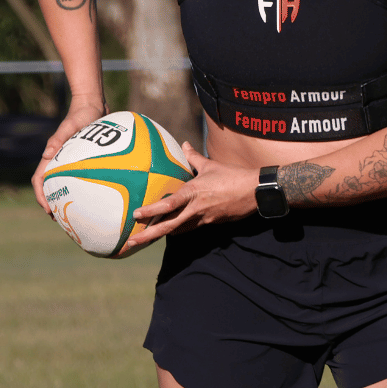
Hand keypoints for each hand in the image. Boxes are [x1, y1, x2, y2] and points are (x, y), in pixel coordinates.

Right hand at [31, 98, 106, 212]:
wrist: (94, 105)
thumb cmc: (82, 114)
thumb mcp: (71, 125)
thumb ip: (60, 137)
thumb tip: (47, 153)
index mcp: (53, 155)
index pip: (40, 179)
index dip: (41, 195)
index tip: (48, 208)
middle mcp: (59, 161)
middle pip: (50, 187)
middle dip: (52, 203)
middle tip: (61, 220)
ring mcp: (71, 162)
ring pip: (64, 185)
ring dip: (66, 200)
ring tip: (76, 215)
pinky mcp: (83, 160)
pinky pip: (81, 179)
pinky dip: (83, 190)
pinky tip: (96, 200)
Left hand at [120, 143, 258, 252]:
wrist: (255, 191)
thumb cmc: (233, 175)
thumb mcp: (211, 165)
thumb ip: (194, 157)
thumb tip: (184, 144)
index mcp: (194, 192)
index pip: (169, 204)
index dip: (151, 211)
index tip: (136, 215)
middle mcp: (196, 209)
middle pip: (168, 226)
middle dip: (148, 236)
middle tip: (130, 243)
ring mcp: (204, 219)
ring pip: (178, 230)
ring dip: (161, 235)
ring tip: (144, 240)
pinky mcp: (212, 223)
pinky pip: (191, 228)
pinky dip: (179, 230)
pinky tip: (170, 231)